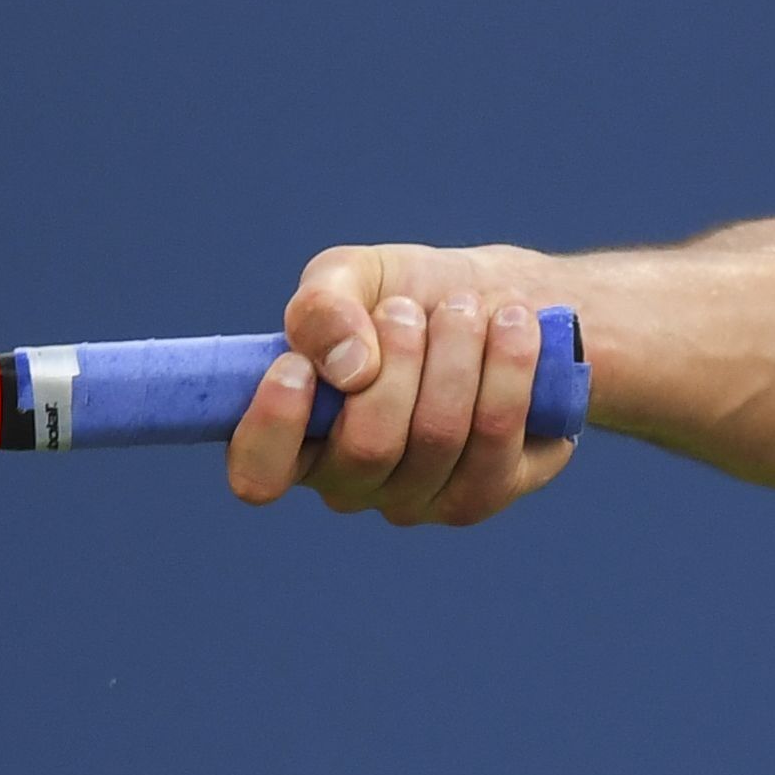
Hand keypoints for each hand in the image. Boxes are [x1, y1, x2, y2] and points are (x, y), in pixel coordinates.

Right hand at [225, 243, 576, 525]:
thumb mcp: (350, 277)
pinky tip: (514, 329)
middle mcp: (352, 482)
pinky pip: (497, 440)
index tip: (298, 364)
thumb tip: (347, 366)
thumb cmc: (406, 294)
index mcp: (298, 436)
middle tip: (410, 309)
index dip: (275, 425)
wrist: (497, 298)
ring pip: (437, 437)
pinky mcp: (487, 490)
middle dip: (399, 357)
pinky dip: (507, 370)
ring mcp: (420, 498)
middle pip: (368, 446)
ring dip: (456, 353)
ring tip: (466, 308)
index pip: (259, 474)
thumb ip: (322, 307)